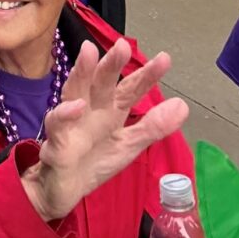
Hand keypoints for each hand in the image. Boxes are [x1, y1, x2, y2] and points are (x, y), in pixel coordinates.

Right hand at [20, 40, 187, 223]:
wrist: (62, 191)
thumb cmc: (93, 163)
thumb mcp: (129, 145)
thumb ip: (153, 127)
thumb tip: (182, 106)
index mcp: (112, 110)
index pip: (131, 87)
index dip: (147, 74)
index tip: (164, 59)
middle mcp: (92, 109)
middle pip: (102, 81)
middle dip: (112, 63)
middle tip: (122, 46)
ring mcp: (72, 123)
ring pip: (75, 92)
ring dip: (81, 72)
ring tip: (89, 52)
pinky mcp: (56, 142)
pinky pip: (58, 125)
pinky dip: (65, 115)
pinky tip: (76, 107)